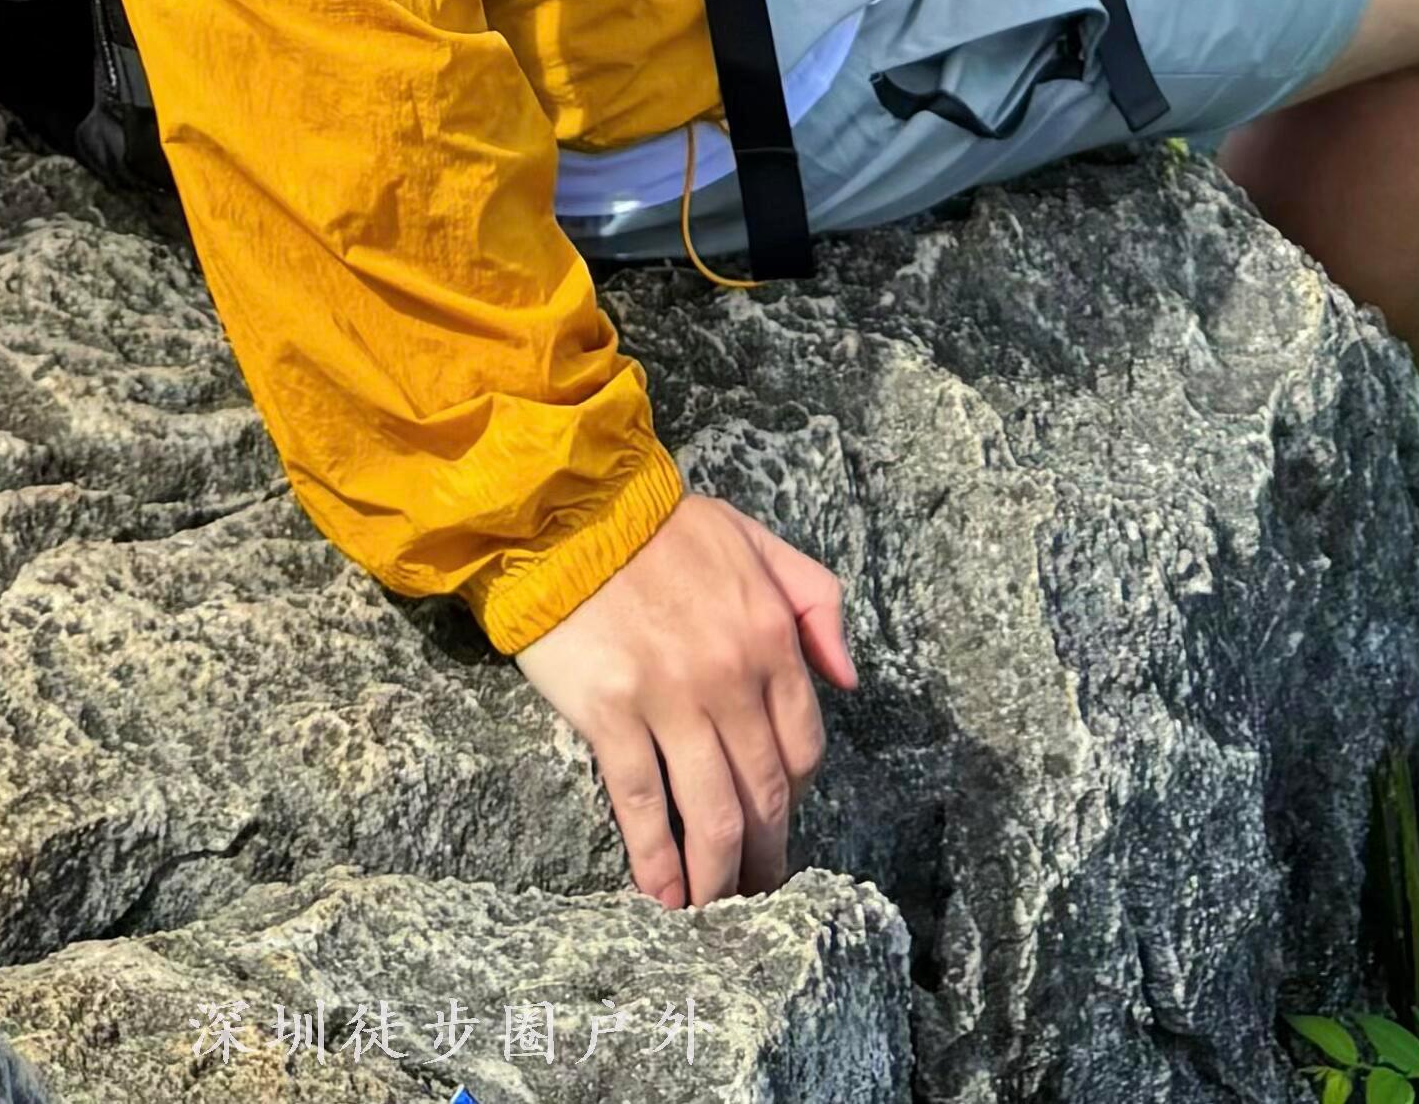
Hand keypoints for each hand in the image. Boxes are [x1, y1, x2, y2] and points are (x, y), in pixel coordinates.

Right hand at [514, 490, 856, 906]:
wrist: (570, 508)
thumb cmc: (661, 526)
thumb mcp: (755, 540)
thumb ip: (815, 601)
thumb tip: (848, 679)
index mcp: (769, 635)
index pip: (803, 745)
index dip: (796, 795)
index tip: (781, 820)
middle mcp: (730, 676)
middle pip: (763, 793)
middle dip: (766, 856)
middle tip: (760, 893)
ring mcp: (671, 700)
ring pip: (712, 812)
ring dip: (720, 876)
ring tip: (717, 911)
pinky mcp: (612, 714)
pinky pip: (643, 803)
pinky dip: (658, 860)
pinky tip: (664, 895)